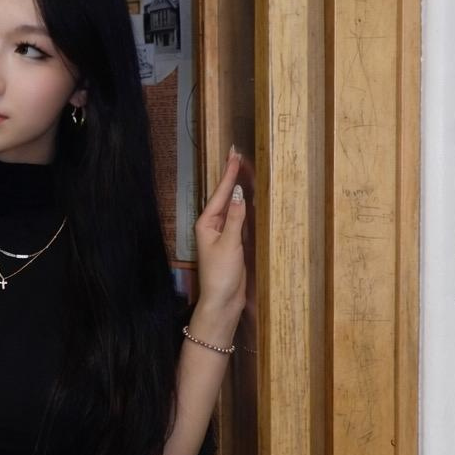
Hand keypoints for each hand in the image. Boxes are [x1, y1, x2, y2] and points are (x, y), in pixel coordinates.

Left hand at [192, 148, 246, 326]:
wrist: (222, 301)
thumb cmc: (221, 275)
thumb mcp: (229, 244)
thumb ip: (235, 219)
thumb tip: (238, 193)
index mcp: (206, 223)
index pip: (220, 193)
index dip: (228, 173)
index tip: (234, 154)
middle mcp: (212, 226)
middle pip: (223, 196)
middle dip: (230, 176)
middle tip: (237, 154)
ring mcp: (222, 234)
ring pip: (231, 206)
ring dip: (236, 189)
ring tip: (242, 170)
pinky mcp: (232, 243)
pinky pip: (237, 219)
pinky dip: (243, 206)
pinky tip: (247, 198)